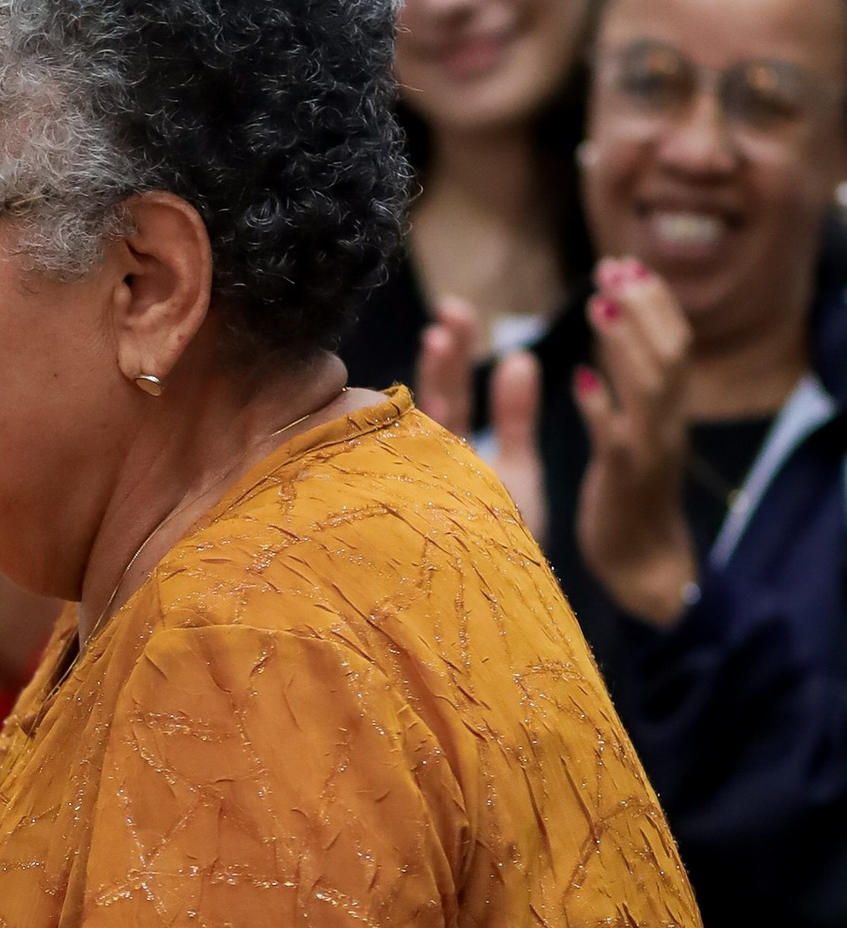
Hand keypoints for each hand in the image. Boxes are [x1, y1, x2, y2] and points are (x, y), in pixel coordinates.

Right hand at [417, 296, 546, 541]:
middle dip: (441, 357)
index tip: (455, 316)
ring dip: (434, 382)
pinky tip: (414, 389)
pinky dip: (408, 430)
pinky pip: (406, 466)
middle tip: (450, 312)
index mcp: (446, 461)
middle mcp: (421, 472)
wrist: (499, 614)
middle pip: (428, 404)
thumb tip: (521, 359)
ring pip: (415, 428)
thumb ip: (515, 419)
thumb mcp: (517, 473)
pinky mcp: (411, 515)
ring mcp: (412, 492)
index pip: (445, 398)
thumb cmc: (507, 546)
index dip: (450, 358)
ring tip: (443, 336)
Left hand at [577, 260, 696, 621]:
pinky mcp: (623, 478)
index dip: (652, 302)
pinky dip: (601, 405)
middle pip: (669, 352)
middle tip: (613, 269)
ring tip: (598, 305)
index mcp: (668, 411)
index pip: (672, 342)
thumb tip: (601, 357)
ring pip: (651, 385)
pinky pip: (616, 435)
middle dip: (643, 307)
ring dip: (626, 342)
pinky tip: (580, 378)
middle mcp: (667, 423)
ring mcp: (648, 449)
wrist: (645, 565)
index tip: (626, 264)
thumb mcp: (630, 437)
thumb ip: (622, 398)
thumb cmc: (629, 499)